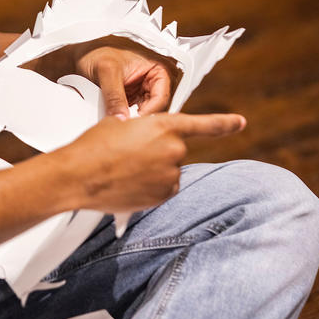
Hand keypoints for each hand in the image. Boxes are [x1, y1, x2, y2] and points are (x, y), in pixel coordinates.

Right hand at [53, 112, 245, 213]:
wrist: (79, 175)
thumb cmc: (93, 147)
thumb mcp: (118, 124)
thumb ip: (141, 129)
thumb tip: (141, 137)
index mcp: (164, 126)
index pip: (202, 125)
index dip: (223, 124)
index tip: (240, 123)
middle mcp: (173, 150)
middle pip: (174, 151)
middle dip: (157, 153)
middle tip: (129, 155)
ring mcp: (169, 175)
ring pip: (168, 172)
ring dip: (153, 171)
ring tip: (124, 171)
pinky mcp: (162, 195)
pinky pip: (162, 189)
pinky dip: (150, 188)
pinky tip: (128, 184)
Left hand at [74, 38, 178, 118]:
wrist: (79, 57)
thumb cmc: (96, 53)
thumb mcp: (107, 71)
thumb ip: (115, 95)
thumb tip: (121, 117)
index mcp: (156, 69)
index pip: (162, 96)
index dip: (150, 111)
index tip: (135, 122)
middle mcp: (152, 82)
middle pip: (155, 108)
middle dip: (141, 118)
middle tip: (126, 126)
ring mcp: (141, 92)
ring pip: (144, 114)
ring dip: (133, 120)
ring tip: (120, 125)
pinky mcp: (130, 101)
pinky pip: (132, 115)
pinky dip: (125, 119)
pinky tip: (116, 122)